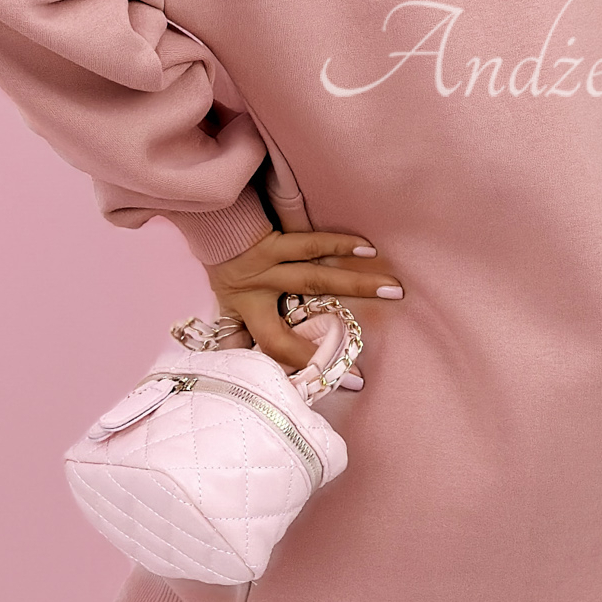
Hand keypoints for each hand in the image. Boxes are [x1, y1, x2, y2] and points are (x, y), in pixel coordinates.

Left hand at [207, 229, 404, 371]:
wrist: (212, 221)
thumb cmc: (225, 269)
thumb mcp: (225, 307)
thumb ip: (233, 337)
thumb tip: (243, 368)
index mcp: (247, 307)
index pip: (275, 343)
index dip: (304, 363)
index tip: (335, 380)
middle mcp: (260, 285)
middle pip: (294, 330)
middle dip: (338, 332)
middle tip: (365, 356)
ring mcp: (271, 260)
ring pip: (315, 276)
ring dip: (354, 282)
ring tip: (389, 288)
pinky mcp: (278, 237)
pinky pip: (310, 242)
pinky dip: (338, 244)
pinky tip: (366, 247)